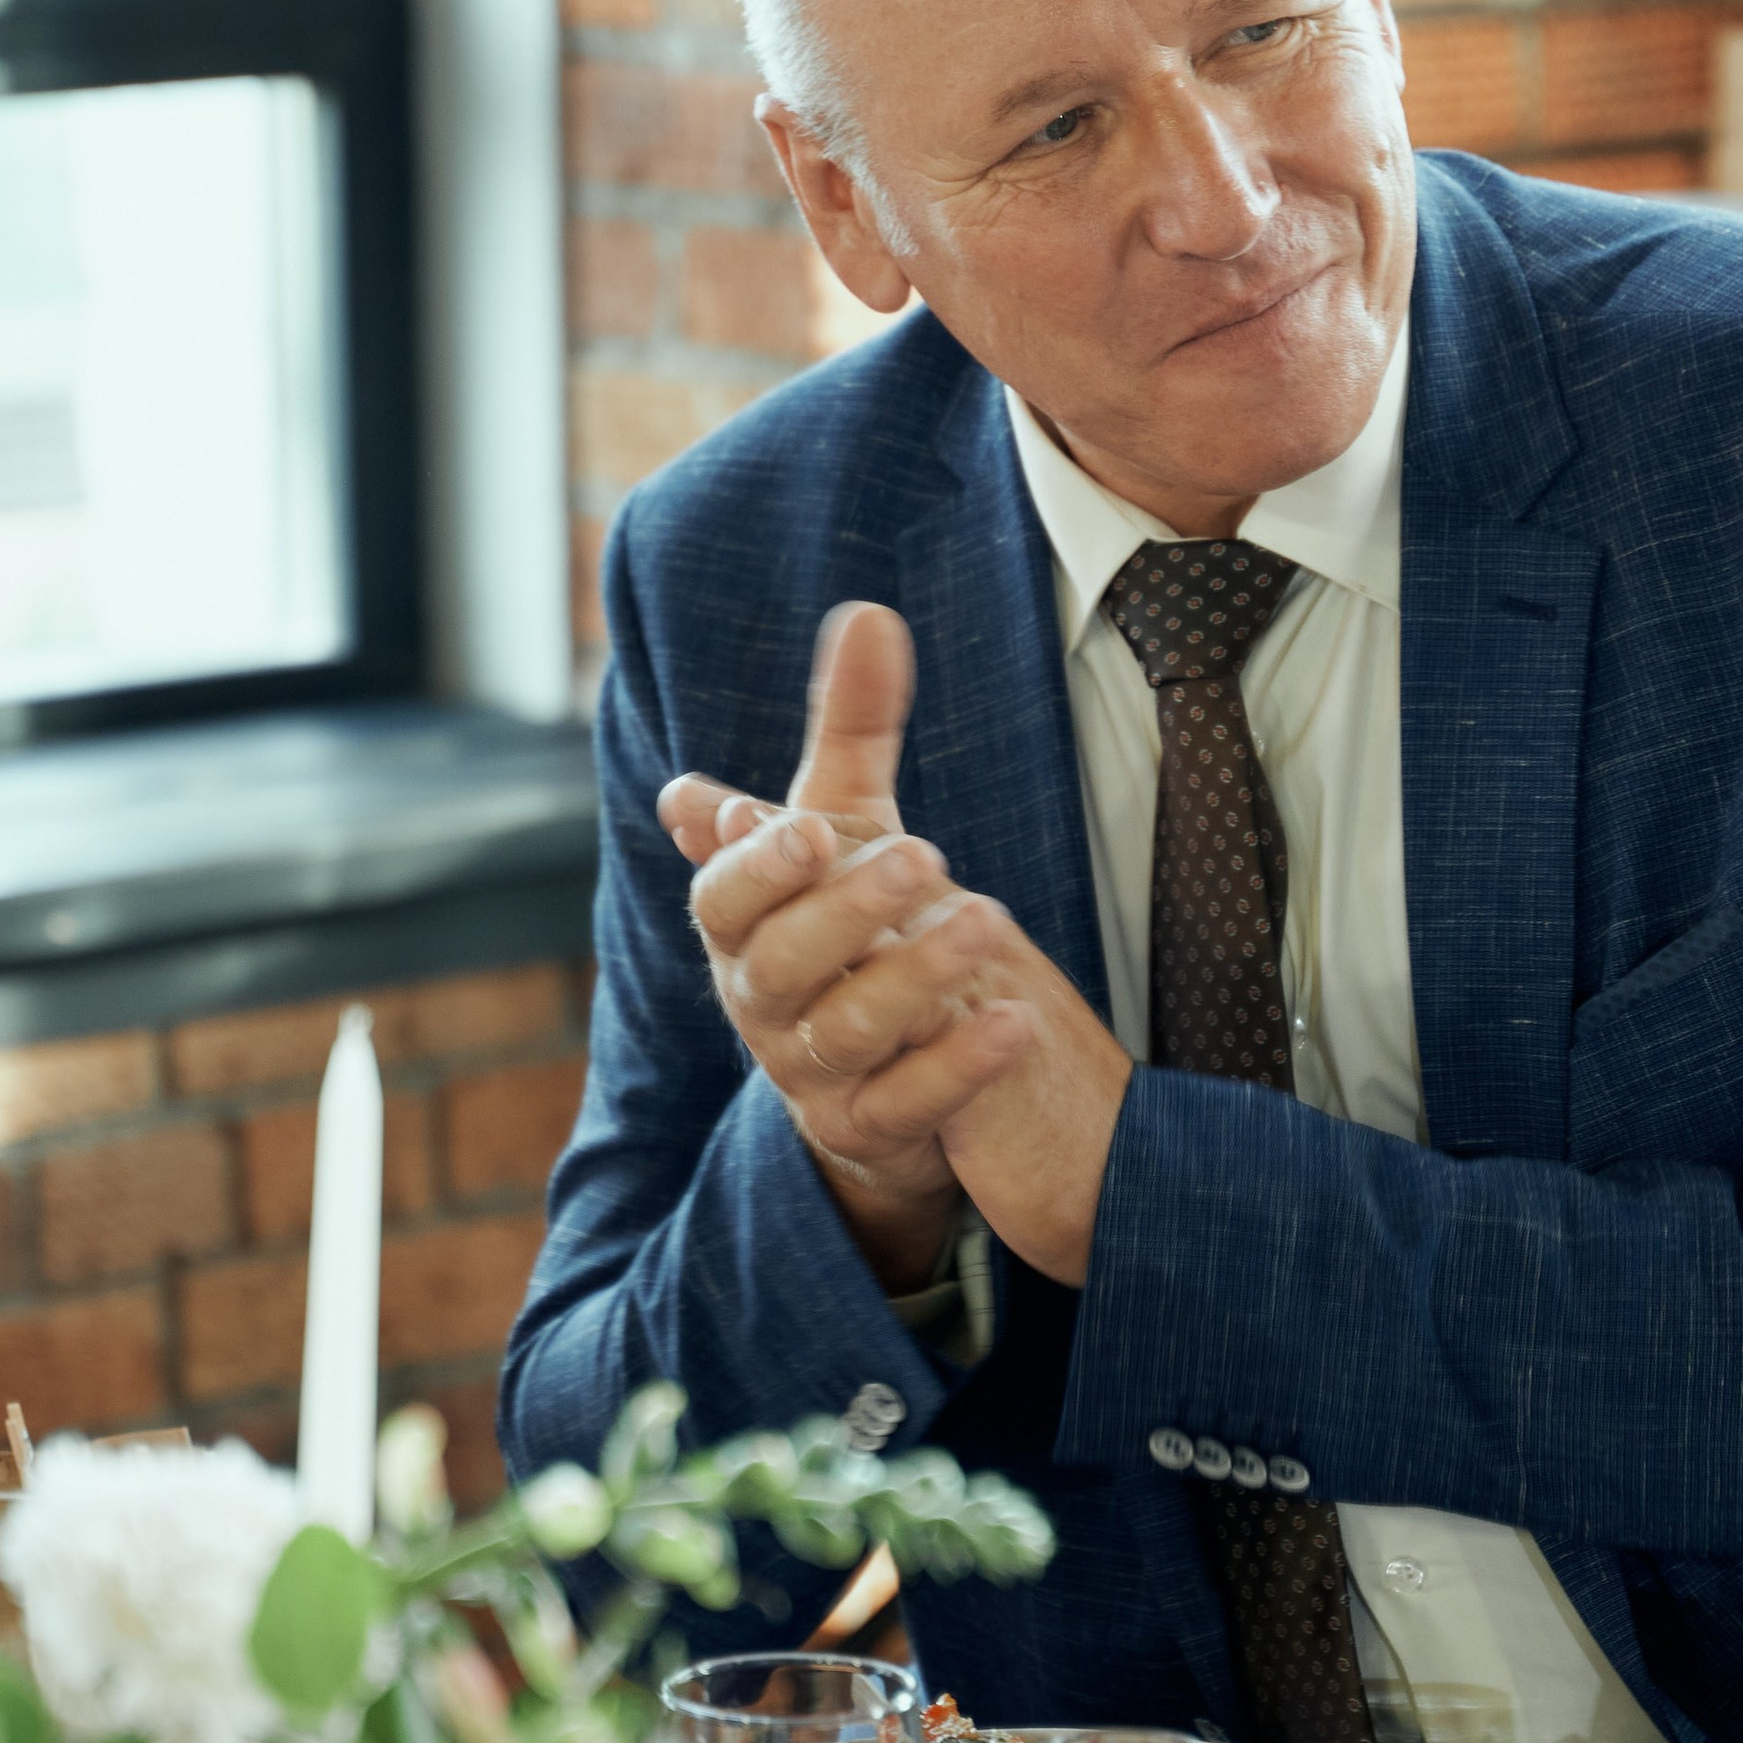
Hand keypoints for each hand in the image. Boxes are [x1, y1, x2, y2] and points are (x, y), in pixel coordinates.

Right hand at [661, 604, 1020, 1289]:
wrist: (874, 1073)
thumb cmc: (847, 928)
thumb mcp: (849, 828)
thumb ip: (853, 730)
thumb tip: (869, 613)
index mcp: (745, 928)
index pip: (724, 900)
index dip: (760, 868)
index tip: (811, 830)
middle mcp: (762, 1003)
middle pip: (784, 964)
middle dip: (849, 911)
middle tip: (925, 858)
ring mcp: (812, 1073)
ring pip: (847, 1033)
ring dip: (917, 979)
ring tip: (989, 923)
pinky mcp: (872, 1129)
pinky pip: (906, 1107)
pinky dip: (958, 1068)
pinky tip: (1019, 1022)